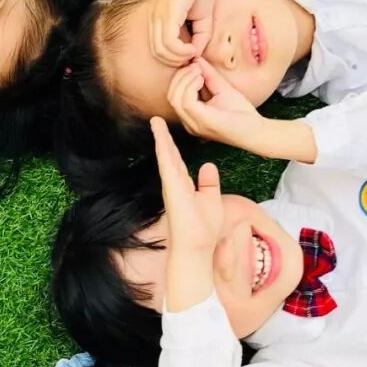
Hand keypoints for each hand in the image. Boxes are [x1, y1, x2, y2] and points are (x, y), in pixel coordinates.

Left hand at [149, 0, 216, 66]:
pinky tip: (193, 47)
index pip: (159, 50)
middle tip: (192, 59)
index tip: (193, 56)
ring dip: (180, 58)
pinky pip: (169, 42)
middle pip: (157, 54)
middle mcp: (154, 20)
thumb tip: (197, 53)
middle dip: (177, 62)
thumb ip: (200, 37)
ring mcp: (158, 17)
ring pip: (161, 51)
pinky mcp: (166, 14)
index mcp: (159, 21)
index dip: (177, 58)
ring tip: (193, 52)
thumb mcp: (202, 18)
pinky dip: (182, 51)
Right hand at [151, 115, 221, 310]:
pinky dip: (163, 148)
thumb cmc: (203, 228)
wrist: (197, 246)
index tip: (169, 133)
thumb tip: (207, 166)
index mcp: (183, 186)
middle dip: (162, 138)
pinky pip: (166, 163)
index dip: (174, 147)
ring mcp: (171, 185)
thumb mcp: (211, 199)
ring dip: (160, 138)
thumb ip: (208, 182)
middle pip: (168, 156)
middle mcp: (174, 184)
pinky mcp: (171, 187)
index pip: (178, 162)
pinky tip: (160, 135)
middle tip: (156, 120)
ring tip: (155, 121)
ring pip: (165, 156)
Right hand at [168, 57, 260, 147]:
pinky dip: (191, 86)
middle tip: (195, 65)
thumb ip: (209, 76)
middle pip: (171, 95)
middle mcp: (189, 122)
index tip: (194, 64)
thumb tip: (196, 59)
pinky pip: (186, 102)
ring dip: (185, 79)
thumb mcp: (222, 89)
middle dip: (180, 76)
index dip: (180, 76)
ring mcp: (195, 124)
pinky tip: (202, 79)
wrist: (256, 130)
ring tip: (199, 71)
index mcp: (192, 116)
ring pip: (175, 98)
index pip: (174, 95)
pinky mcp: (203, 122)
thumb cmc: (241, 113)